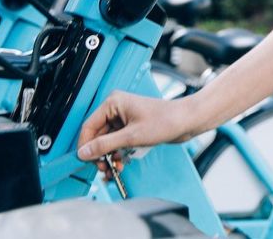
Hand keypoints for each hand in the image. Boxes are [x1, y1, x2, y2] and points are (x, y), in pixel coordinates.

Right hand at [77, 91, 198, 164]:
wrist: (188, 121)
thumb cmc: (165, 121)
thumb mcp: (132, 137)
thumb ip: (105, 145)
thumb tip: (84, 153)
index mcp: (113, 103)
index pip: (89, 127)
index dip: (86, 146)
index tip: (86, 161)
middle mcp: (116, 109)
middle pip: (97, 136)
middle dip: (99, 154)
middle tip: (103, 169)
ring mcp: (124, 119)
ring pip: (107, 142)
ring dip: (108, 157)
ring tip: (114, 169)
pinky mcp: (132, 127)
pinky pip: (117, 143)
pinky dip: (117, 154)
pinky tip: (121, 164)